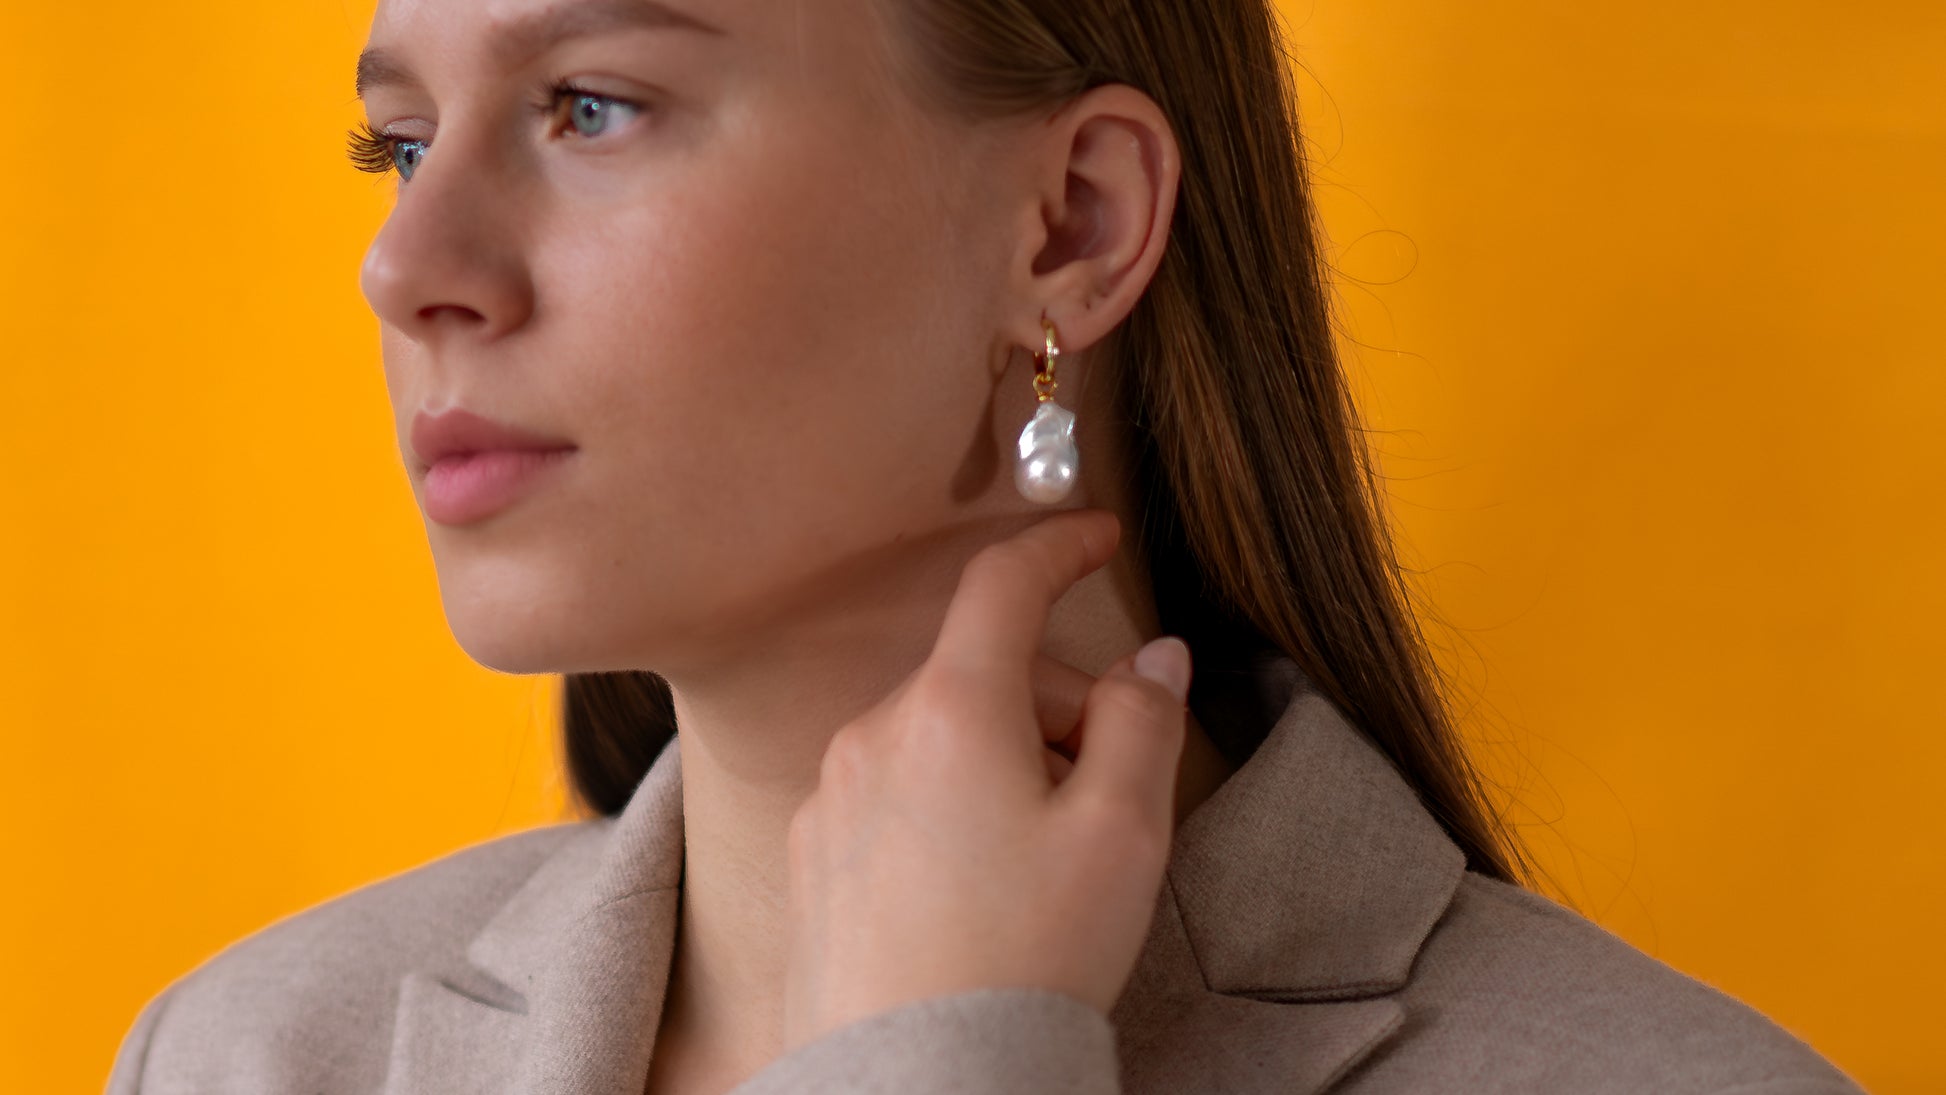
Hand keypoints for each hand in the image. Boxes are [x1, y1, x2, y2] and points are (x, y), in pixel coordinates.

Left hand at [779, 508, 1193, 1050]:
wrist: (916, 1084)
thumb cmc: (1023, 963)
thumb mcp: (1123, 834)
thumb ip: (1144, 722)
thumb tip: (1154, 659)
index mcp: (951, 710)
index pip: (1003, 584)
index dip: (1058, 546)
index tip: (1096, 536)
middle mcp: (874, 736)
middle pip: (981, 675)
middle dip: (1055, 708)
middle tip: (1104, 793)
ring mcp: (832, 798)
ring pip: (937, 737)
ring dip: (1000, 764)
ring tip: (1040, 865)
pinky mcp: (813, 858)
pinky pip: (894, 796)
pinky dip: (946, 811)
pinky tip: (978, 895)